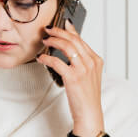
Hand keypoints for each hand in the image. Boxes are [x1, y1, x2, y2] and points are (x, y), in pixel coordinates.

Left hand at [38, 21, 104, 136]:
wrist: (89, 113)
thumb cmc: (87, 96)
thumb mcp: (88, 76)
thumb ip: (82, 62)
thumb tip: (69, 51)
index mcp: (96, 60)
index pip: (81, 40)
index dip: (69, 30)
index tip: (61, 24)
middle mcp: (91, 62)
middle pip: (73, 39)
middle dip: (59, 32)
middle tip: (48, 30)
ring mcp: (83, 69)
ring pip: (67, 47)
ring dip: (53, 41)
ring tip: (45, 41)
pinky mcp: (73, 77)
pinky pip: (57, 62)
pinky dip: (47, 58)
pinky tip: (41, 58)